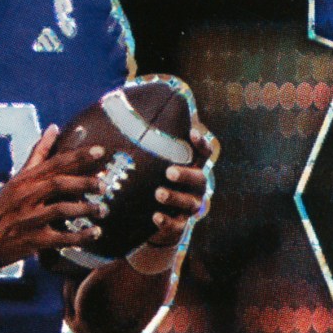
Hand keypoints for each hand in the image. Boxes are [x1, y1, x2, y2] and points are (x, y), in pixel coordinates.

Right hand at [0, 125, 108, 268]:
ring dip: (85, 209)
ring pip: (60, 209)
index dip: (78, 156)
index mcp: (25, 180)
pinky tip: (95, 232)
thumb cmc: (5, 207)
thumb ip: (38, 155)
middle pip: (58, 184)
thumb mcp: (17, 178)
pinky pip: (61, 238)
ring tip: (102, 209)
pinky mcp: (34, 240)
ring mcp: (29, 219)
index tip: (100, 151)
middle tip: (103, 185)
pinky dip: (80, 236)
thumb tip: (54, 128)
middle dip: (84, 183)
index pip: (54, 163)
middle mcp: (26, 197)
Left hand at [131, 126, 217, 268]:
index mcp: (192, 167)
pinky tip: (155, 216)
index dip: (201, 143)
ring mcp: (189, 207)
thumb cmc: (154, 180)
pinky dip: (166, 221)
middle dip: (185, 174)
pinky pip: (177, 225)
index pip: (203, 153)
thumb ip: (150, 143)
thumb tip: (129, 107)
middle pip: (199, 178)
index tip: (193, 133)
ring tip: (158, 193)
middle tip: (169, 172)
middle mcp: (195, 187)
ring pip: (189, 202)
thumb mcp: (153, 163)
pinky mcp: (179, 226)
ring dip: (174, 197)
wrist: (154, 219)